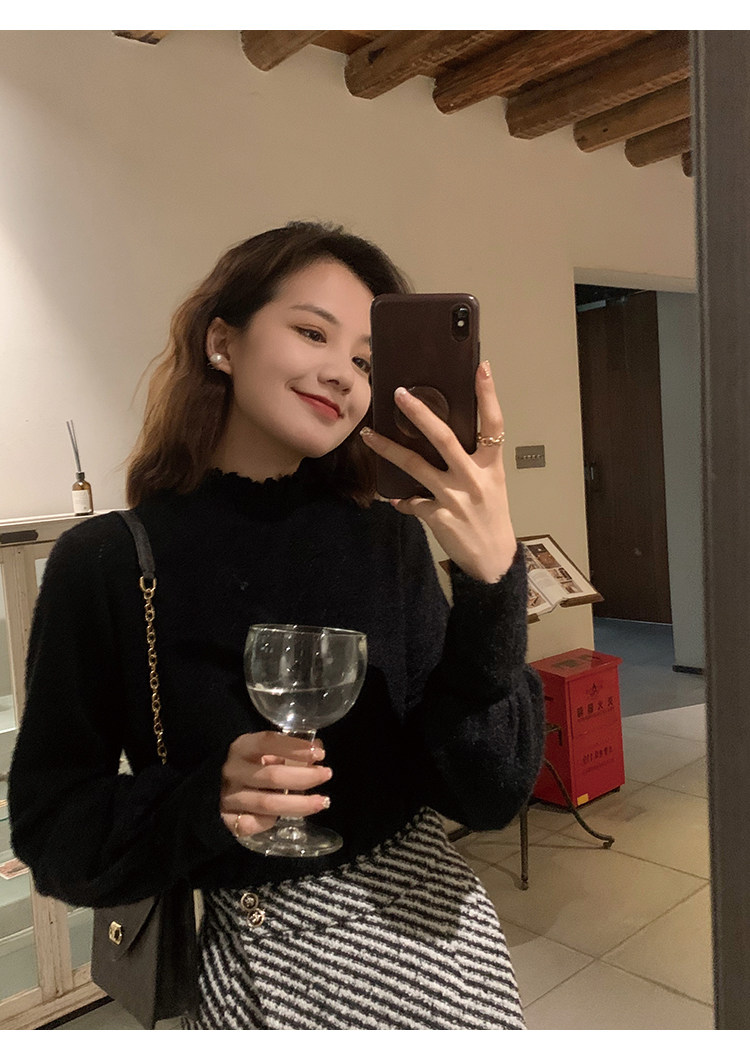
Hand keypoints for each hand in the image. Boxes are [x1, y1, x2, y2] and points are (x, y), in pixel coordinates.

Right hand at [220, 731, 330, 840]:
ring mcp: (228, 796)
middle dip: (305, 776)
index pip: (268, 742)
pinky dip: (269, 822)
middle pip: (273, 775)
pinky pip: (252, 824)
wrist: (212, 791)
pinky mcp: (226, 820)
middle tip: (327, 774)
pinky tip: (282, 818)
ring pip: (268, 804)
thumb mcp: (262, 753)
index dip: (295, 747)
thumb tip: (318, 750)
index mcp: (241, 747)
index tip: (319, 753)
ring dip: (299, 804)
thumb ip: (287, 752)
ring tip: (323, 801)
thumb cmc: (248, 767)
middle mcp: (233, 770)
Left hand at [361, 361, 516, 582]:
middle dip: (420, 413)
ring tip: (368, 435)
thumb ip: (472, 463)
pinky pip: (411, 502)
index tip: (483, 367)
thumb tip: (443, 444)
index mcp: (490, 466)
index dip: (488, 395)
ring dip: (388, 450)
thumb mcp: (491, 484)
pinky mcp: (438, 516)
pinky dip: (402, 500)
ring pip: (414, 465)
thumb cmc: (492, 518)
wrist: (493, 558)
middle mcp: (473, 477)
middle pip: (443, 437)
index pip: (493, 424)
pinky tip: (396, 500)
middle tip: (399, 394)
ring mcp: (454, 497)